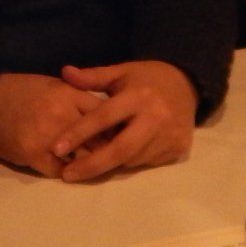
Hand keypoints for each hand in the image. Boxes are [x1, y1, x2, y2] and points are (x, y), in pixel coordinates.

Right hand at [0, 72, 104, 177]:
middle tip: (113, 160)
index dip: (114, 129)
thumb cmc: (19, 92)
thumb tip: (103, 115)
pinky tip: (67, 173)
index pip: (104, 115)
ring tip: (92, 170)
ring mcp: (48, 136)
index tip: (121, 138)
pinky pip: (60, 171)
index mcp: (68, 94)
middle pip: (98, 140)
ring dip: (88, 166)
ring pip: (82, 159)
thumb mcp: (52, 86)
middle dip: (107, 151)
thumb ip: (77, 98)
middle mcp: (62, 114)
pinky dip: (65, 174)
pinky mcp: (33, 154)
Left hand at [51, 60, 198, 181]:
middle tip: (68, 175)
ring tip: (91, 163)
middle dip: (92, 165)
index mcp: (138, 95)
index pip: (104, 117)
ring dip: (110, 163)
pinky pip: (146, 163)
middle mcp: (156, 117)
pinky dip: (130, 162)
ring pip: (132, 160)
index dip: (79, 133)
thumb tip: (64, 72)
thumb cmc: (147, 79)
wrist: (188, 85)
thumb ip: (93, 77)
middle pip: (120, 149)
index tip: (57, 148)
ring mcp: (169, 136)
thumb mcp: (121, 72)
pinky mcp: (178, 149)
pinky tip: (122, 155)